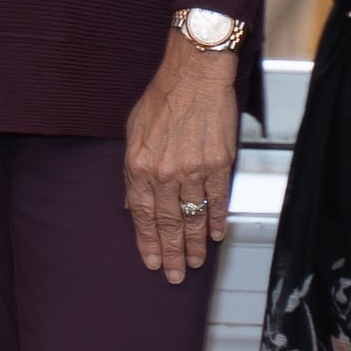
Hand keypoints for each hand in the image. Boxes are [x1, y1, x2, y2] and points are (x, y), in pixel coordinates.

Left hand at [123, 35, 242, 279]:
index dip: (148, 242)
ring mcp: (193, 170)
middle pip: (168, 223)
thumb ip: (132, 171)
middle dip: (172, 253)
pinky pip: (216, 200)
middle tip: (176, 275)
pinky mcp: (218, 164)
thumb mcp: (132, 133)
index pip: (143, 215)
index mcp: (138, 165)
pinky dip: (216, 219)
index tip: (153, 261)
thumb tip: (132, 204)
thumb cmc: (161, 99)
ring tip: (195, 262)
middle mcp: (164, 172)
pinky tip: (215, 235)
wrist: (194, 76)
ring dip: (195, 243)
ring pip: (193, 216)